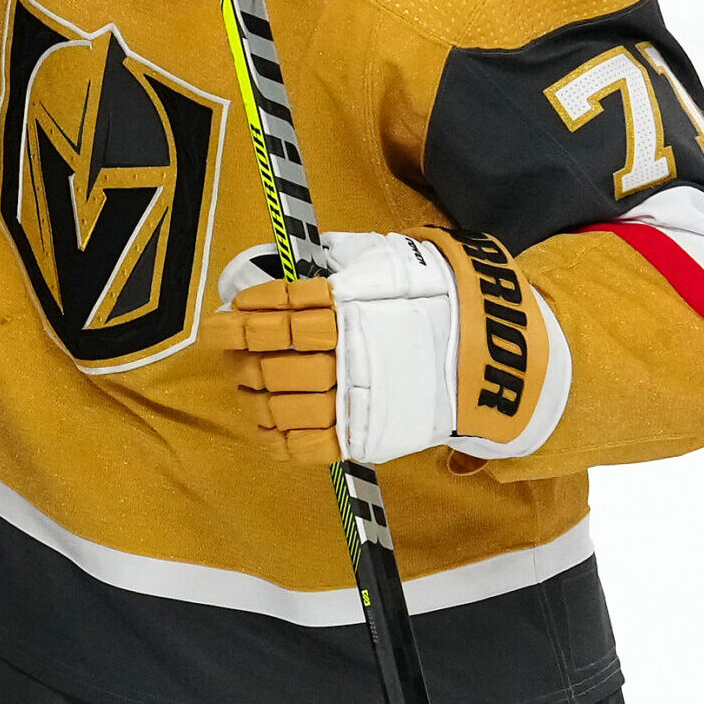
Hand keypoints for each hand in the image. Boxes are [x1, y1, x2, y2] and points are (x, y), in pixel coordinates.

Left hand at [208, 231, 570, 465]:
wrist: (481, 358)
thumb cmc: (425, 305)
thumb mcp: (383, 267)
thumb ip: (336, 264)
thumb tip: (288, 258)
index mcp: (351, 309)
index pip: (284, 310)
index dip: (246, 315)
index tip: (222, 316)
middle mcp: (348, 354)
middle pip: (274, 358)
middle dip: (241, 353)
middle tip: (228, 345)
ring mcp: (354, 400)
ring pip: (281, 402)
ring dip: (251, 392)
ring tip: (244, 381)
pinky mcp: (361, 436)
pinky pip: (303, 445)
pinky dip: (272, 436)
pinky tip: (262, 421)